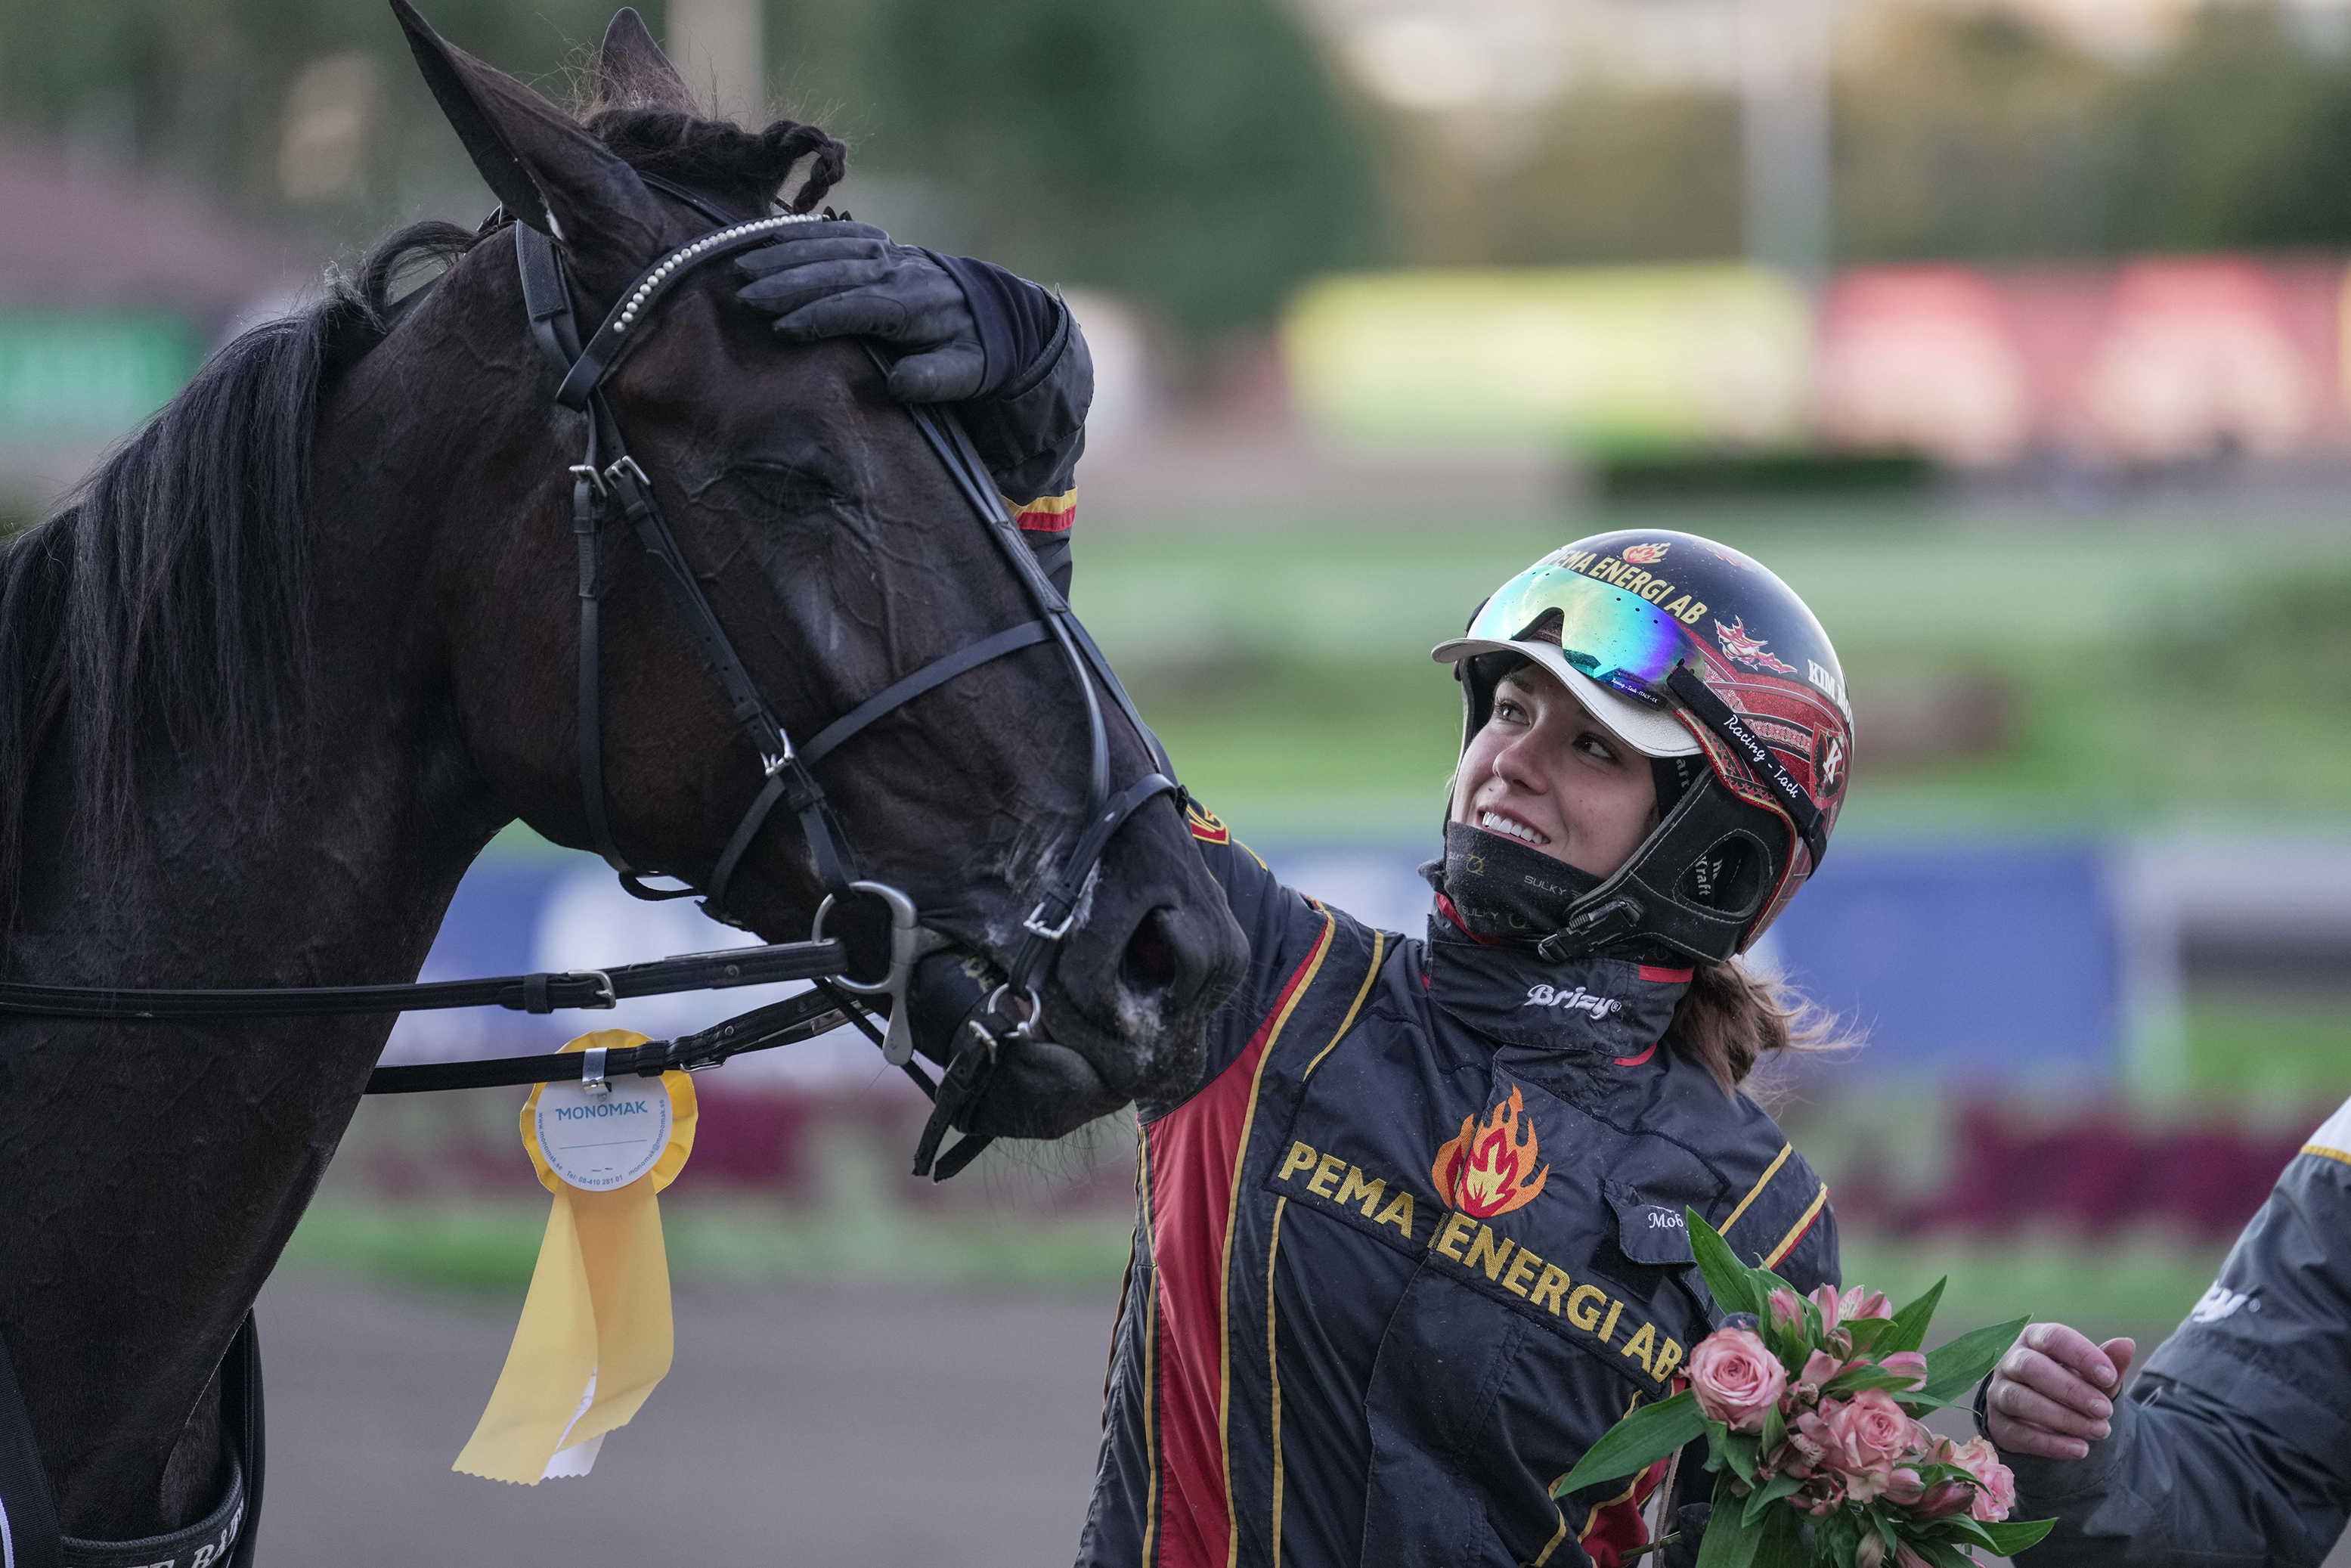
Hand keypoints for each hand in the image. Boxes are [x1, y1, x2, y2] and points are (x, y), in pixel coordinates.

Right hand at [734, 221, 981, 401]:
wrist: (989, 311)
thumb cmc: (970, 351)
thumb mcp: (965, 375)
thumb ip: (934, 380)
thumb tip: (898, 384)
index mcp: (913, 304)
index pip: (857, 306)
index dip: (819, 316)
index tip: (782, 329)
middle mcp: (895, 269)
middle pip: (833, 272)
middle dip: (787, 284)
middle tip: (745, 298)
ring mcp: (884, 250)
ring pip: (827, 247)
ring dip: (782, 256)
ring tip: (742, 267)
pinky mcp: (876, 242)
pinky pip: (833, 231)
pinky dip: (798, 233)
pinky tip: (766, 238)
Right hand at [1985, 1322, 2136, 1459]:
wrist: (2047, 1419)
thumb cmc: (2072, 1386)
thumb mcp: (2093, 1376)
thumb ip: (2109, 1362)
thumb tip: (2126, 1344)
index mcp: (2034, 1339)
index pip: (2053, 1338)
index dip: (2081, 1355)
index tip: (2110, 1376)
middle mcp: (2010, 1361)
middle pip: (2031, 1367)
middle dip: (2071, 1389)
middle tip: (2105, 1410)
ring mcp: (1999, 1392)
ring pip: (2020, 1399)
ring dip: (2063, 1418)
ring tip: (2099, 1431)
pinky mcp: (1998, 1424)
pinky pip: (2018, 1432)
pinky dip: (2050, 1443)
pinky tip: (2080, 1449)